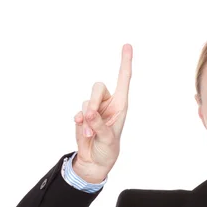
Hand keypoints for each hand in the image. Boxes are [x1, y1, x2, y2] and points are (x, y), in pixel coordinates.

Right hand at [73, 43, 132, 173]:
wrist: (95, 160)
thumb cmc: (108, 149)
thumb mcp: (107, 139)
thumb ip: (98, 124)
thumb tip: (88, 112)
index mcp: (121, 106)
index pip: (124, 80)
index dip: (125, 63)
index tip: (127, 45)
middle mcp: (108, 104)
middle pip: (98, 87)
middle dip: (93, 101)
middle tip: (91, 117)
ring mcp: (95, 108)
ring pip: (87, 100)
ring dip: (87, 117)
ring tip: (90, 133)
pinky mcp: (84, 114)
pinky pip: (79, 110)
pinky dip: (80, 120)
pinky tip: (83, 130)